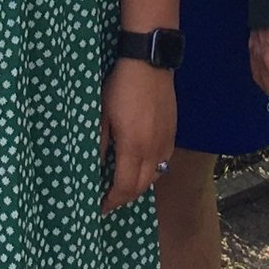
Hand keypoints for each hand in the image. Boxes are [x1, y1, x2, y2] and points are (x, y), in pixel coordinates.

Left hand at [99, 60, 175, 211]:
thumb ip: (100, 144)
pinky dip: (152, 171)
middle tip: (111, 200)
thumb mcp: (102, 114)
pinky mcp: (173, 131)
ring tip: (125, 185)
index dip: (112, 201)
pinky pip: (164, 161)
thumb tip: (96, 166)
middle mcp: (154, 149)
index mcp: (133, 147)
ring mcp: (166, 141)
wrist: (149, 62)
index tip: (101, 206)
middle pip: (142, 186)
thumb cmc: (121, 86)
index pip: (125, 187)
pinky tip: (142, 164)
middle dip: (126, 198)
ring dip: (140, 185)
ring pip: (156, 175)